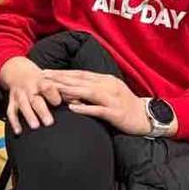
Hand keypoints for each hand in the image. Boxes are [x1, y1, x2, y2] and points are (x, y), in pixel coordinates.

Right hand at [0, 56, 62, 134]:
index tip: (58, 102)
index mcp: (42, 82)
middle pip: (35, 99)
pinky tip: (19, 131)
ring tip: (35, 126)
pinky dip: (14, 122)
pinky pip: (11, 112)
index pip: (47, 87)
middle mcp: (30, 88)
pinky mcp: (12, 101)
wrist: (17, 71)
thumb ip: (65, 94)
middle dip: (42, 110)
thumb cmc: (40, 80)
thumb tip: (82, 104)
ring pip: (23, 105)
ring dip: (29, 115)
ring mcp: (20, 94)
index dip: (52, 94)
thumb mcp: (50, 82)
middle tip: (49, 122)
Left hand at [40, 70, 156, 135]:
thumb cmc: (124, 106)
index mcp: (105, 79)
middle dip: (60, 78)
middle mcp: (108, 85)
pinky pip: (98, 110)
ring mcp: (112, 98)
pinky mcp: (115, 113)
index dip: (61, 72)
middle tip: (42, 77)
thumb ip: (91, 90)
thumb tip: (70, 91)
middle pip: (80, 80)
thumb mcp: (108, 93)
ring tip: (52, 89)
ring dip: (69, 90)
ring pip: (87, 92)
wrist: (146, 117)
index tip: (45, 72)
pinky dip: (84, 108)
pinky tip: (72, 108)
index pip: (79, 74)